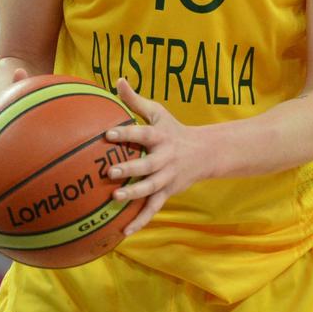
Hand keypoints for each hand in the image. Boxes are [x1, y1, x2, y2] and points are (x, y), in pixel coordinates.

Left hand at [104, 78, 212, 236]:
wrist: (205, 154)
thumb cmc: (173, 130)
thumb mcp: (158, 113)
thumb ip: (135, 100)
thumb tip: (117, 79)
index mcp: (160, 137)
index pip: (142, 134)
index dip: (126, 134)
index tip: (108, 133)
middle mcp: (164, 159)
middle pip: (146, 165)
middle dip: (129, 168)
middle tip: (110, 171)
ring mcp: (166, 178)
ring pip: (150, 189)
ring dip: (134, 194)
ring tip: (115, 197)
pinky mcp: (167, 193)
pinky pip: (152, 209)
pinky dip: (140, 221)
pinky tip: (123, 232)